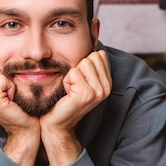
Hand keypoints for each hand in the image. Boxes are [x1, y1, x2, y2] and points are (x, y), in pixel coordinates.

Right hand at [0, 54, 40, 165]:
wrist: (24, 129)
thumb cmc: (16, 106)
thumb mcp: (1, 87)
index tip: (2, 84)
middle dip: (2, 74)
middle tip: (7, 91)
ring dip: (8, 81)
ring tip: (10, 95)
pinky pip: (2, 80)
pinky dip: (12, 87)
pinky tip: (12, 98)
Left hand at [40, 50, 111, 165]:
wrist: (57, 123)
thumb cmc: (65, 99)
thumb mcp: (82, 79)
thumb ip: (89, 65)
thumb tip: (91, 42)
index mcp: (108, 82)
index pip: (99, 54)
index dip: (84, 63)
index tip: (80, 80)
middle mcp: (107, 87)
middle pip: (92, 57)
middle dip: (78, 68)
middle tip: (74, 86)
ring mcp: (98, 91)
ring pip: (83, 63)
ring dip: (71, 75)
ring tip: (71, 89)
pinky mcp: (87, 94)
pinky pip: (73, 73)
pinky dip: (66, 81)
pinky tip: (67, 94)